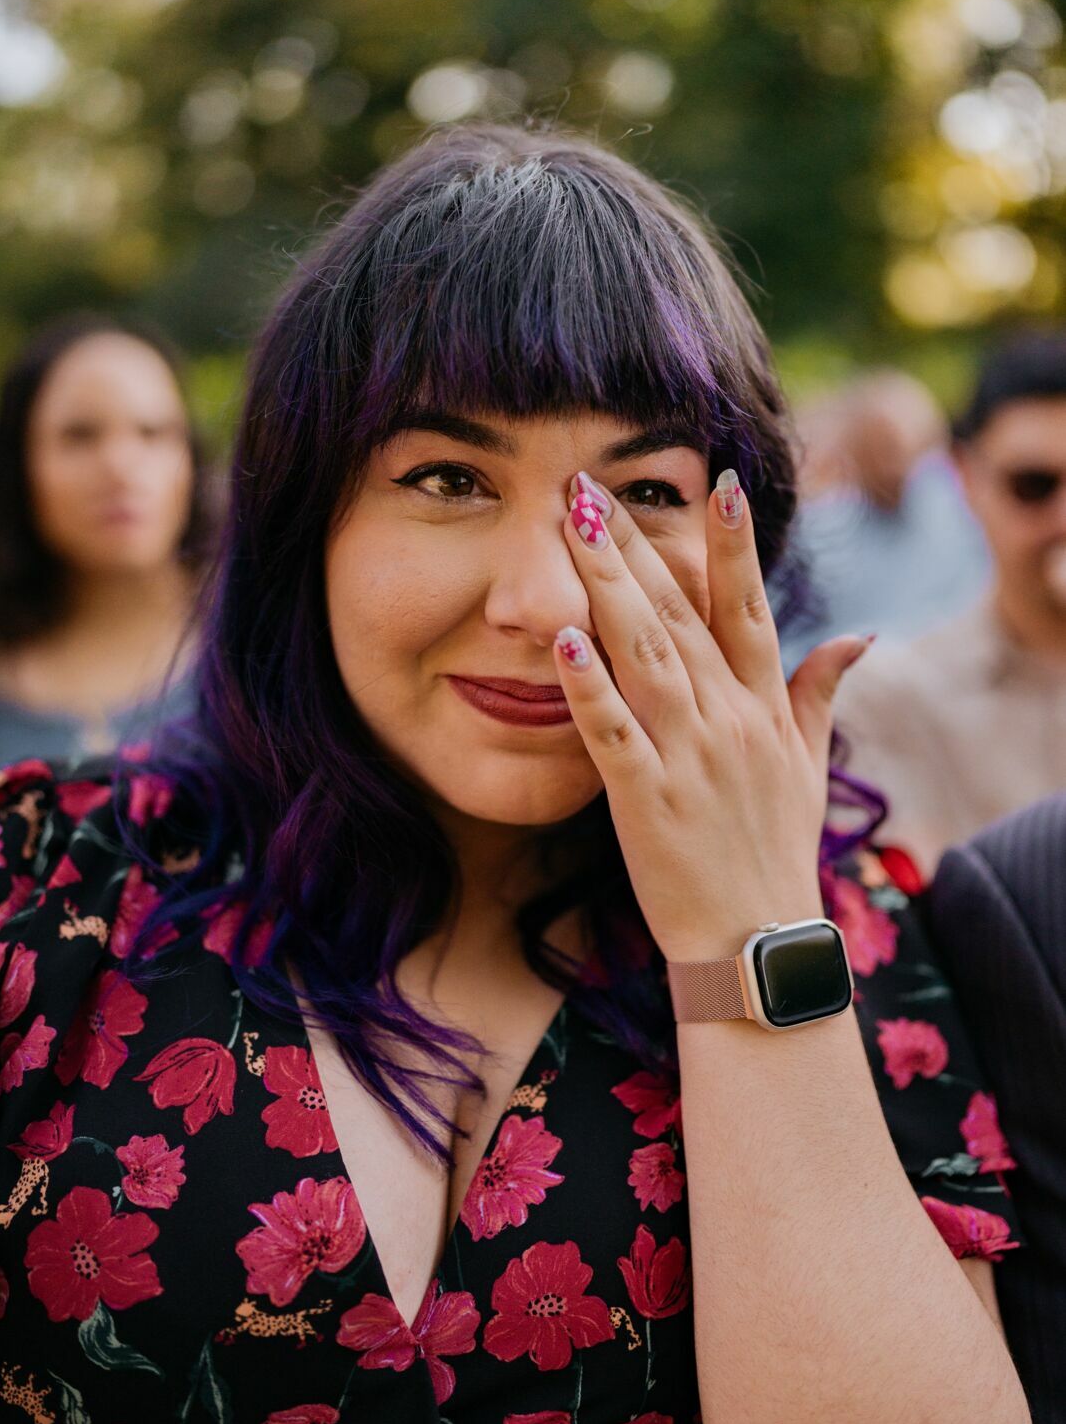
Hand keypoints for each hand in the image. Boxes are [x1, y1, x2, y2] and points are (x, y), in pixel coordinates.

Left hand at [553, 473, 870, 961]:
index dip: (735, 545)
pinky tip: (564, 638)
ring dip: (610, 586)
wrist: (758, 941)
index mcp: (766, 709)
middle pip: (682, 614)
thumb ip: (821, 693)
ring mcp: (690, 756)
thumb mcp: (809, 768)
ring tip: (578, 526)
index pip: (750, 609)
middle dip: (639, 545)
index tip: (717, 482)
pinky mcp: (648, 799)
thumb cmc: (775, 850)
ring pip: (648, 653)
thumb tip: (860, 634)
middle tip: (595, 484)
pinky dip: (590, 685)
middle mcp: (731, 720)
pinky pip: (614, 731)